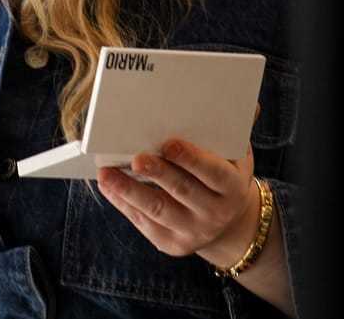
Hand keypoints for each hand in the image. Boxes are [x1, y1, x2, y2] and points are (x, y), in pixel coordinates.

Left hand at [96, 137, 260, 266]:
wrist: (226, 221)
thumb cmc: (222, 173)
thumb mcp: (234, 156)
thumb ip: (228, 131)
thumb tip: (237, 103)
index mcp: (233, 187)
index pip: (214, 173)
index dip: (192, 159)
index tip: (170, 143)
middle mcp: (215, 213)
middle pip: (183, 190)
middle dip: (158, 173)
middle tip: (136, 158)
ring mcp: (192, 231)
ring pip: (158, 210)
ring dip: (129, 191)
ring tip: (106, 174)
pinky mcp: (170, 242)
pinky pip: (143, 222)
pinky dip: (123, 202)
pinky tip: (107, 185)